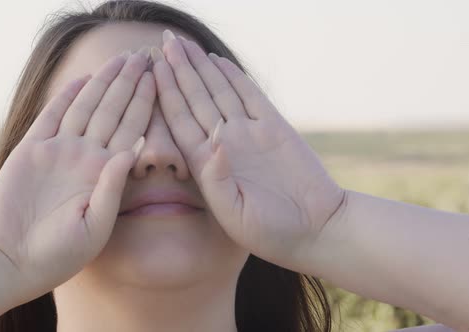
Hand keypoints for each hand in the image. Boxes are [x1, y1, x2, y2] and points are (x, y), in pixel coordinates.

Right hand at [0, 48, 154, 295]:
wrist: (14, 258)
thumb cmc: (60, 252)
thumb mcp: (95, 225)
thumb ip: (112, 188)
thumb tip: (132, 151)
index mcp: (106, 172)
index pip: (131, 129)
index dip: (145, 103)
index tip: (159, 79)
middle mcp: (87, 156)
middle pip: (112, 110)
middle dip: (128, 83)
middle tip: (144, 56)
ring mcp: (60, 151)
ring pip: (86, 107)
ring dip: (103, 82)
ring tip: (120, 59)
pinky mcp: (32, 150)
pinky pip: (52, 116)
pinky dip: (66, 96)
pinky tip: (83, 79)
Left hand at [152, 30, 344, 270]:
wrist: (316, 228)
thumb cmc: (271, 232)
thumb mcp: (236, 215)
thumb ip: (219, 182)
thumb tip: (213, 143)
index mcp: (208, 163)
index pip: (180, 121)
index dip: (166, 94)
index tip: (152, 69)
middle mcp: (225, 143)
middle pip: (195, 99)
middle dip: (178, 70)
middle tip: (163, 42)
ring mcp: (249, 132)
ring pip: (218, 91)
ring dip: (200, 67)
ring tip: (183, 44)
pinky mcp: (275, 127)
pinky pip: (250, 95)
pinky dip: (233, 77)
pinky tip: (217, 60)